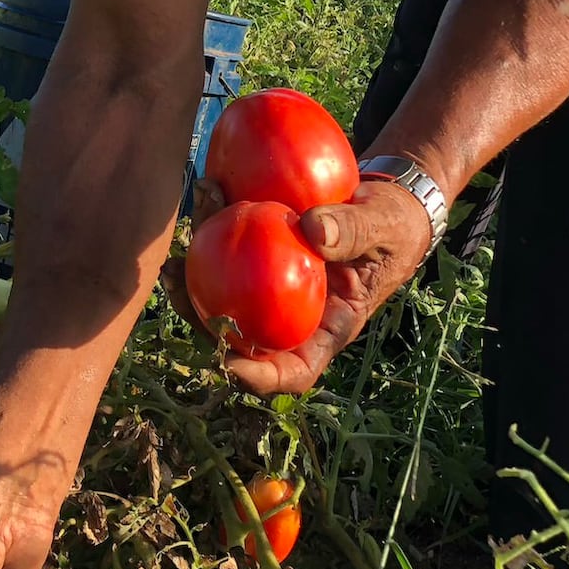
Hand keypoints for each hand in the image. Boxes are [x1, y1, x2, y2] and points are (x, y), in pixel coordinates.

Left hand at [162, 178, 429, 394]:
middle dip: (200, 320)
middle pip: (242, 336)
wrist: (386, 202)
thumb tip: (311, 230)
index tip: (227, 363)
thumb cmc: (394, 225)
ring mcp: (275, 286)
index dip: (258, 378)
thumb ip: (354, 230)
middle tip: (174, 284)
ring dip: (194, 274)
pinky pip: (232, 250)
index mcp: (328, 327)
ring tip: (175, 247)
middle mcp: (294, 314)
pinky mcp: (264, 254)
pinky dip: (215, 225)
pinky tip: (208, 190)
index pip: (293, 370)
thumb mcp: (385, 227)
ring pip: (226, 294)